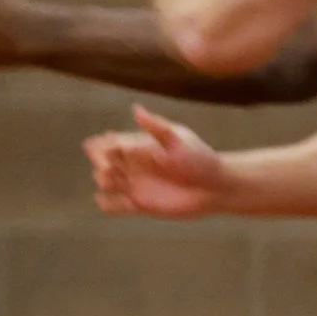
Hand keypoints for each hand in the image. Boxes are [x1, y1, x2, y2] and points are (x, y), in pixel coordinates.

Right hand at [85, 105, 231, 219]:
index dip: (101, 147)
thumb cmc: (200, 159)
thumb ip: (156, 127)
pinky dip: (105, 204)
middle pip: (102, 162)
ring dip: (104, 182)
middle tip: (113, 169)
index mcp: (140, 146)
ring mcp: (135, 185)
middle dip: (102, 165)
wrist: (215, 187)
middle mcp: (134, 165)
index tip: (111, 151)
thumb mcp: (179, 140)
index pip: (109, 143)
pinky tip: (108, 200)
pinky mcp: (139, 205)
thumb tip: (135, 109)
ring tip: (114, 181)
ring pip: (105, 182)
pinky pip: (113, 206)